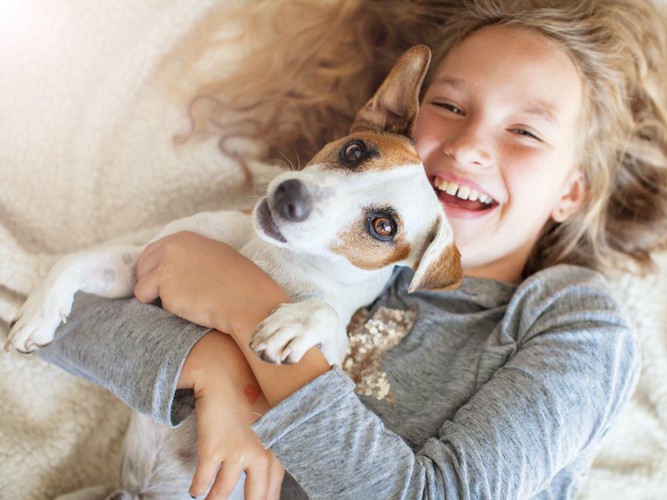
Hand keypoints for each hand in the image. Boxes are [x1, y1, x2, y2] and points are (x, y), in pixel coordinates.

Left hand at [134, 231, 288, 334]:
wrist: (247, 299)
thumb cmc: (239, 281)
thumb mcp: (214, 254)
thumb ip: (190, 254)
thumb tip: (171, 265)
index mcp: (184, 238)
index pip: (152, 251)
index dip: (155, 269)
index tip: (163, 282)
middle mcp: (171, 248)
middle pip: (142, 267)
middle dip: (151, 283)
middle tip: (170, 297)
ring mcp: (166, 267)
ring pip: (142, 287)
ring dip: (155, 298)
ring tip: (181, 303)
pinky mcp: (165, 289)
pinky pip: (151, 303)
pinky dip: (163, 309)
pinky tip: (185, 308)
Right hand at [181, 331, 284, 498]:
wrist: (226, 372)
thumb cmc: (250, 394)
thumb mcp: (270, 420)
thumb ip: (272, 447)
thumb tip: (266, 474)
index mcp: (277, 448)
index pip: (273, 489)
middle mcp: (260, 454)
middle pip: (255, 497)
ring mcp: (236, 454)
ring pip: (222, 493)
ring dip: (214, 499)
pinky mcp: (213, 450)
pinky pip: (202, 482)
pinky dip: (198, 488)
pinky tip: (196, 489)